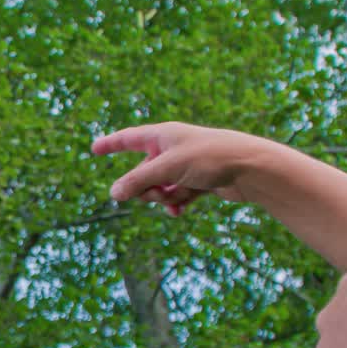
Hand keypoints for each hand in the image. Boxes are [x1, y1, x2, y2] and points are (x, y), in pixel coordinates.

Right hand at [91, 122, 264, 215]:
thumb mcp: (169, 168)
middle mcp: (171, 149)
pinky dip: (175, 203)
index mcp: (162, 135)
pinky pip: (175, 196)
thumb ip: (138, 181)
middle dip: (143, 187)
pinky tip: (179, 211)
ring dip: (161, 197)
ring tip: (174, 200)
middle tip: (152, 194)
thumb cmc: (211, 157)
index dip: (111, 144)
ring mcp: (184, 167)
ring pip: (158, 187)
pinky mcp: (197, 182)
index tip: (94, 148)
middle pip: (141, 172)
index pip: (128, 139)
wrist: (252, 169)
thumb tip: (113, 193)